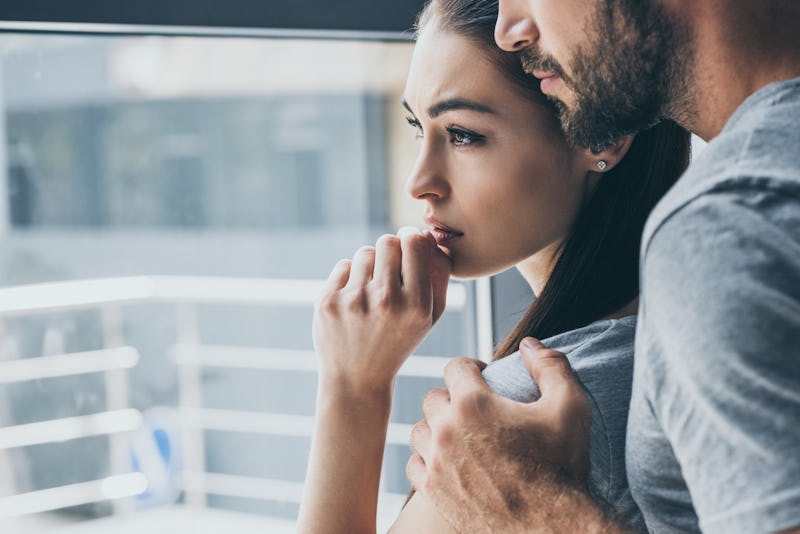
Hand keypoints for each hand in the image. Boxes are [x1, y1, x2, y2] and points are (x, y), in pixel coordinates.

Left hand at [313, 230, 451, 392]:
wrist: (357, 379)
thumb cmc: (398, 340)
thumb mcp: (430, 317)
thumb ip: (439, 275)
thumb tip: (429, 235)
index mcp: (417, 305)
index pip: (415, 243)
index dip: (412, 237)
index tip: (409, 242)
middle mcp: (386, 301)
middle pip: (388, 242)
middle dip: (390, 249)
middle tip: (390, 266)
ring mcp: (354, 301)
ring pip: (365, 252)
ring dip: (370, 264)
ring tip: (372, 290)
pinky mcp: (328, 302)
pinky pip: (344, 265)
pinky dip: (350, 276)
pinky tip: (354, 300)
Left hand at [406, 338, 591, 531]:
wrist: (552, 527)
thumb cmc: (563, 468)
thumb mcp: (570, 407)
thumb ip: (550, 366)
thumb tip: (529, 344)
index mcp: (474, 403)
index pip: (455, 366)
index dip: (470, 367)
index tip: (481, 376)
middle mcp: (447, 429)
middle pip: (433, 397)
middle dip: (453, 396)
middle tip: (474, 408)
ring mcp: (436, 462)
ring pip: (419, 430)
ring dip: (436, 427)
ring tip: (458, 433)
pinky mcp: (433, 490)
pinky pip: (414, 463)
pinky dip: (427, 458)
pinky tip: (447, 460)